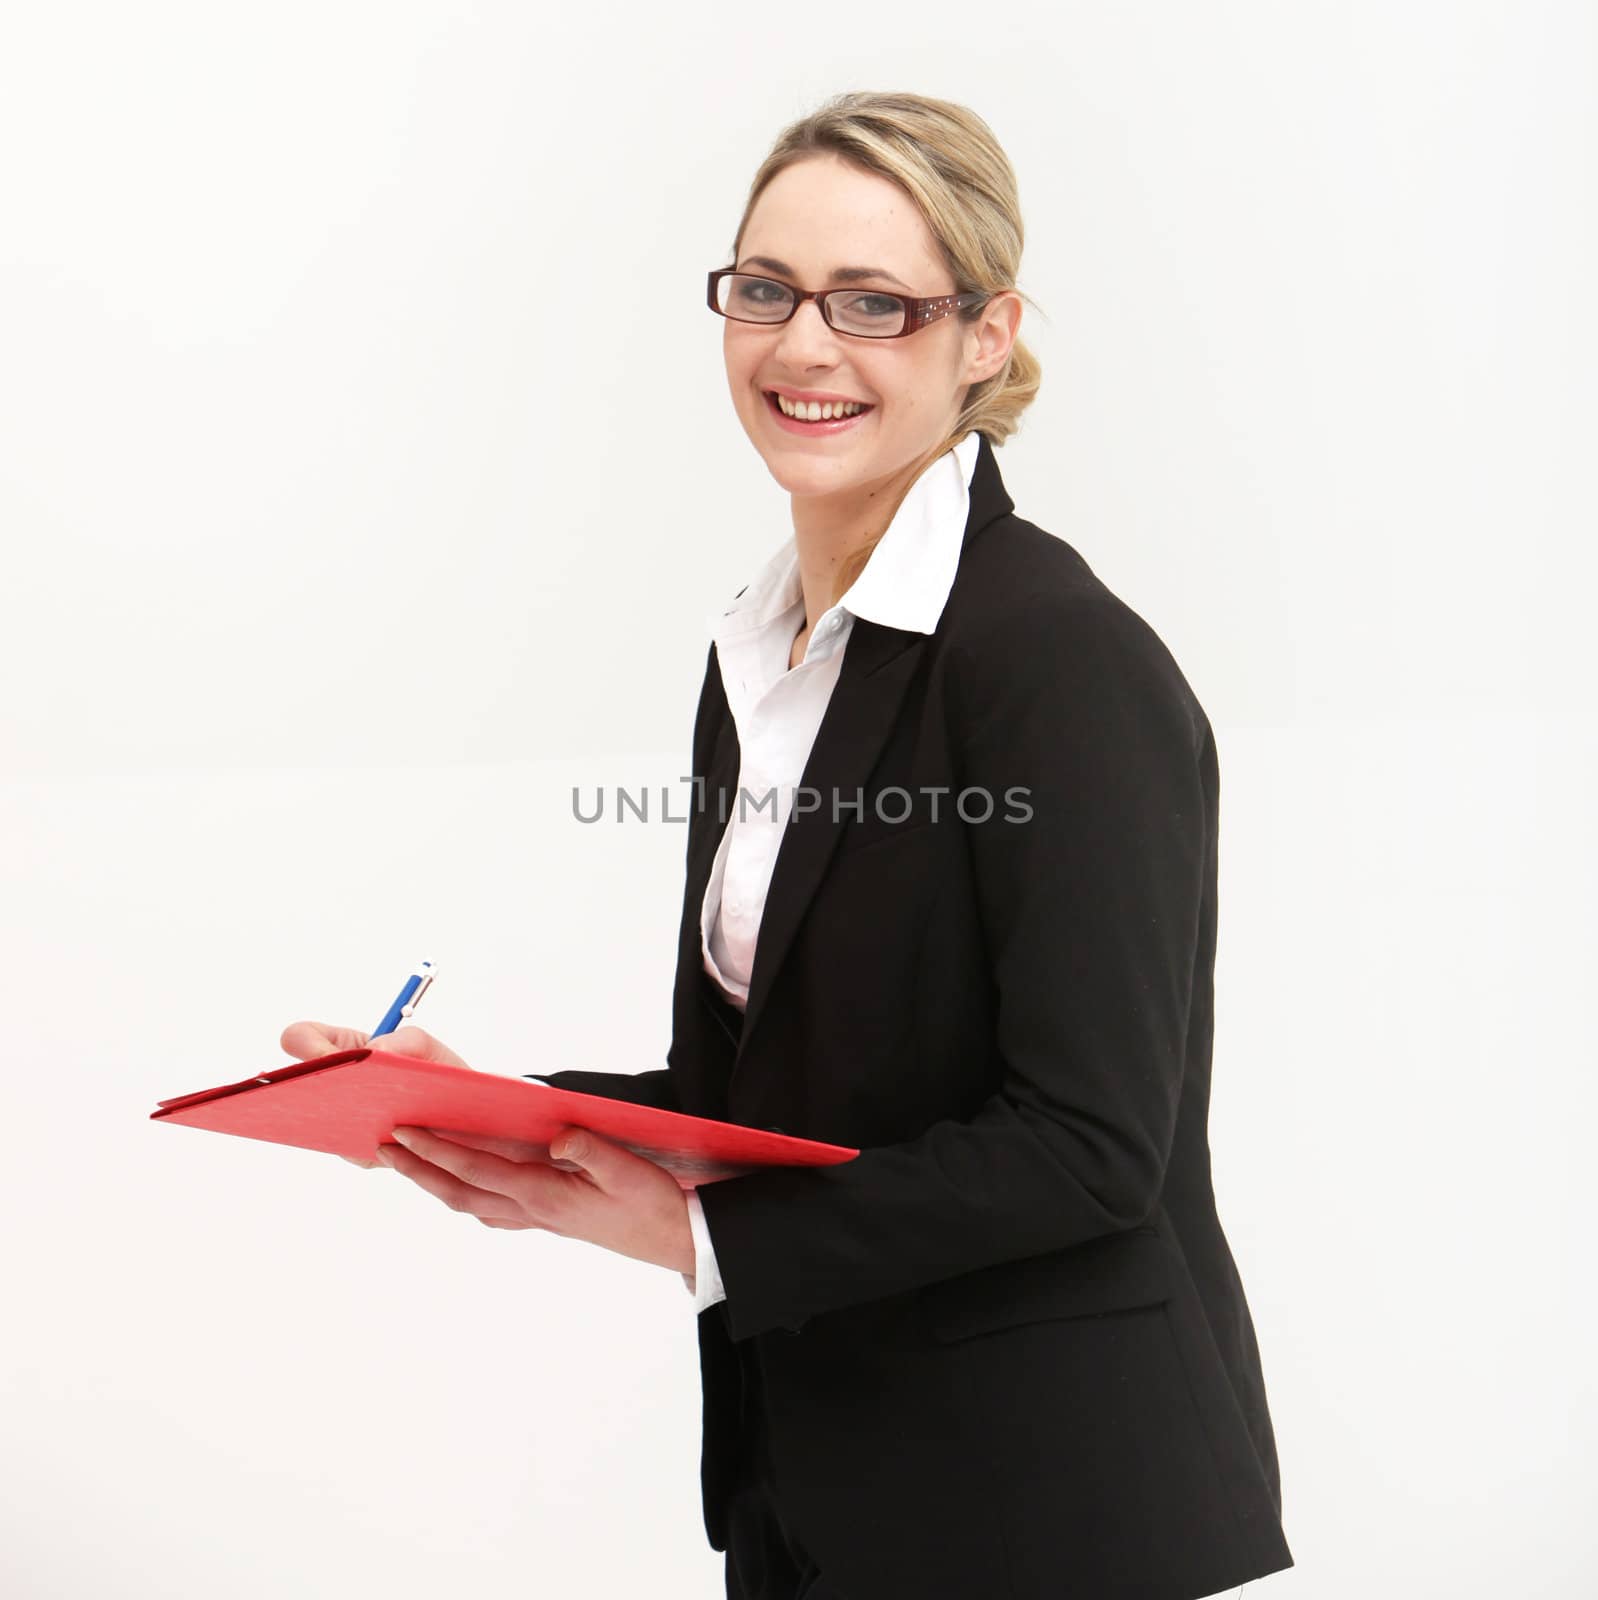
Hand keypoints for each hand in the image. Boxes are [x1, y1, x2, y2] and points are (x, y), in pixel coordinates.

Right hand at [280, 1018, 471, 1166]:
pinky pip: (351, 1152)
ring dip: (339, 1118)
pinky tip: (386, 1140)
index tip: (328, 1057)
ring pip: (320, 1123)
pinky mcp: (361, 1151)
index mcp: (344, 1048)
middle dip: (309, 1086)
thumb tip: (375, 1052)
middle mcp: (335, 1084)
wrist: (469, 1117)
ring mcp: (343, 1120)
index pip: (301, 1038)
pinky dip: (366, 1145)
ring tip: (363, 1116)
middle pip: (296, 1084)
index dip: (305, 1044)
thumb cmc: (443, 1075)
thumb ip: (408, 1041)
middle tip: (328, 1092)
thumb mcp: (429, 1048)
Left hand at [373, 1124, 695, 1276]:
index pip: (476, 1169)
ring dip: (436, 1184)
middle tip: (384, 1148)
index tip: (403, 1133)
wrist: (677, 1242)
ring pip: (472, 1204)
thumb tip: (558, 1136)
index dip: (436, 1151)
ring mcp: (539, 1220)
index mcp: (545, 1194)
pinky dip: (468, 1196)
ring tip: (411, 1165)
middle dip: (418, 1170)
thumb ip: (591, 1150)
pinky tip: (466, 1189)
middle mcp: (533, 1210)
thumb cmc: (655, 1205)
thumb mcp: (629, 1170)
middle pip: (460, 1192)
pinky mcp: (551, 1221)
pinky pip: (494, 1210)